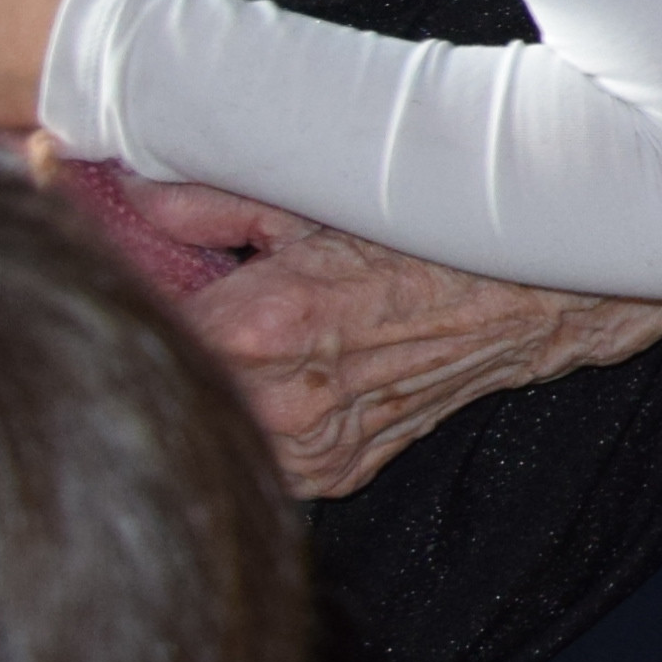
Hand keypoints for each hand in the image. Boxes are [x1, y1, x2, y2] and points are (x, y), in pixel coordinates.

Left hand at [164, 206, 661, 496]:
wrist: (544, 292)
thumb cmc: (441, 237)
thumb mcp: (317, 198)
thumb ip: (206, 197)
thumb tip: (127, 187)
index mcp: (261, 329)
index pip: (138, 325)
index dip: (118, 289)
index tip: (126, 266)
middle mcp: (283, 403)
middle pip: (169, 383)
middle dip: (166, 338)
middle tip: (189, 296)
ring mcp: (313, 449)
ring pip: (211, 423)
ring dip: (212, 385)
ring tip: (247, 338)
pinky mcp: (339, 474)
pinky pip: (263, 452)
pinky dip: (259, 415)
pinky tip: (287, 373)